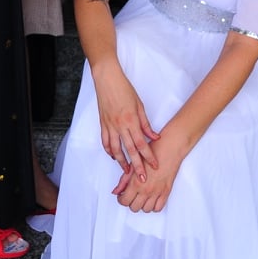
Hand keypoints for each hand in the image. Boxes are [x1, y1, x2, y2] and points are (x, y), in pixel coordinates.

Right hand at [92, 58, 159, 181]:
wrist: (107, 80)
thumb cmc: (124, 89)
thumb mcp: (139, 105)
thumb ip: (146, 124)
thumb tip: (154, 137)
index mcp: (131, 120)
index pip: (142, 144)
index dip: (148, 157)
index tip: (154, 167)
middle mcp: (120, 126)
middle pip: (130, 151)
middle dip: (137, 166)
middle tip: (142, 179)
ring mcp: (110, 126)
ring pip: (115, 150)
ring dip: (122, 162)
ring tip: (127, 172)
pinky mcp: (103, 124)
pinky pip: (105, 142)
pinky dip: (109, 151)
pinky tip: (113, 156)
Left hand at [113, 125, 182, 211]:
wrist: (170, 148)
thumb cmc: (153, 151)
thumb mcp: (134, 164)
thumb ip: (124, 180)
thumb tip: (116, 191)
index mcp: (136, 182)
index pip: (125, 201)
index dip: (121, 199)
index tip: (122, 196)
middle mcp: (146, 190)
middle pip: (134, 208)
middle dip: (130, 202)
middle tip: (131, 195)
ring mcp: (157, 192)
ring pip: (146, 210)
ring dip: (142, 205)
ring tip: (141, 196)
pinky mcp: (166, 192)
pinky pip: (158, 208)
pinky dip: (153, 206)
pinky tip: (151, 198)